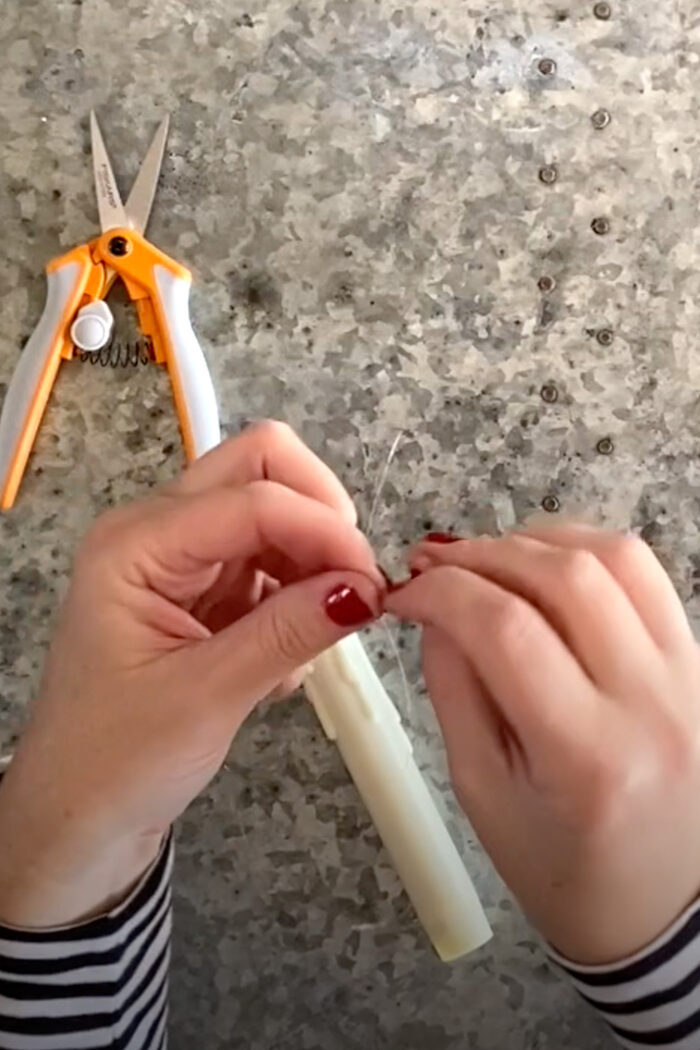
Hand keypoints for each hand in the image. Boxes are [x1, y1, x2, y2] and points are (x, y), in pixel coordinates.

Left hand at [0, 422, 382, 926]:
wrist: (77, 821)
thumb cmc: (113, 764)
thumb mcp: (207, 698)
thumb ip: (288, 633)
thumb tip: (364, 587)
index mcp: (135, 545)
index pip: (252, 498)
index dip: (323, 530)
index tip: (371, 583)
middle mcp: (156, 534)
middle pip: (259, 469)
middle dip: (319, 514)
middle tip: (353, 581)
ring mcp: (181, 560)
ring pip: (273, 512)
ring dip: (311, 559)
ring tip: (313, 637)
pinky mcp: (204, 592)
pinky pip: (271, 562)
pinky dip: (297, 595)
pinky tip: (285, 659)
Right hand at [386, 525, 699, 963]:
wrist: (667, 912)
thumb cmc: (566, 872)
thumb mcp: (483, 793)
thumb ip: (454, 690)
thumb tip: (434, 608)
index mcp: (589, 758)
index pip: (506, 629)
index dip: (442, 593)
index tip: (404, 592)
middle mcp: (654, 704)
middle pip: (565, 577)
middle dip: (483, 554)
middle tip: (435, 565)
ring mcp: (690, 676)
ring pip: (617, 557)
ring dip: (539, 540)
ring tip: (490, 560)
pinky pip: (647, 576)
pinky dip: (587, 553)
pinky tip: (545, 569)